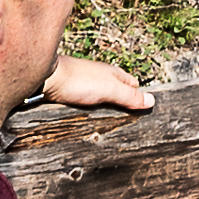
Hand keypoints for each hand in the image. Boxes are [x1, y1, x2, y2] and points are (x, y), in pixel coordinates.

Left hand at [39, 56, 155, 114]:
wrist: (45, 79)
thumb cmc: (78, 81)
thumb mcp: (110, 90)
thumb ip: (130, 97)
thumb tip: (152, 101)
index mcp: (114, 73)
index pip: (134, 86)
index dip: (137, 99)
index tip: (139, 113)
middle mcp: (101, 77)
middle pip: (118, 93)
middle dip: (121, 106)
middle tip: (122, 123)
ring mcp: (86, 83)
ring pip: (101, 99)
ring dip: (103, 109)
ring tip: (104, 124)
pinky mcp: (72, 90)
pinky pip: (86, 102)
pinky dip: (88, 110)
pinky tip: (86, 117)